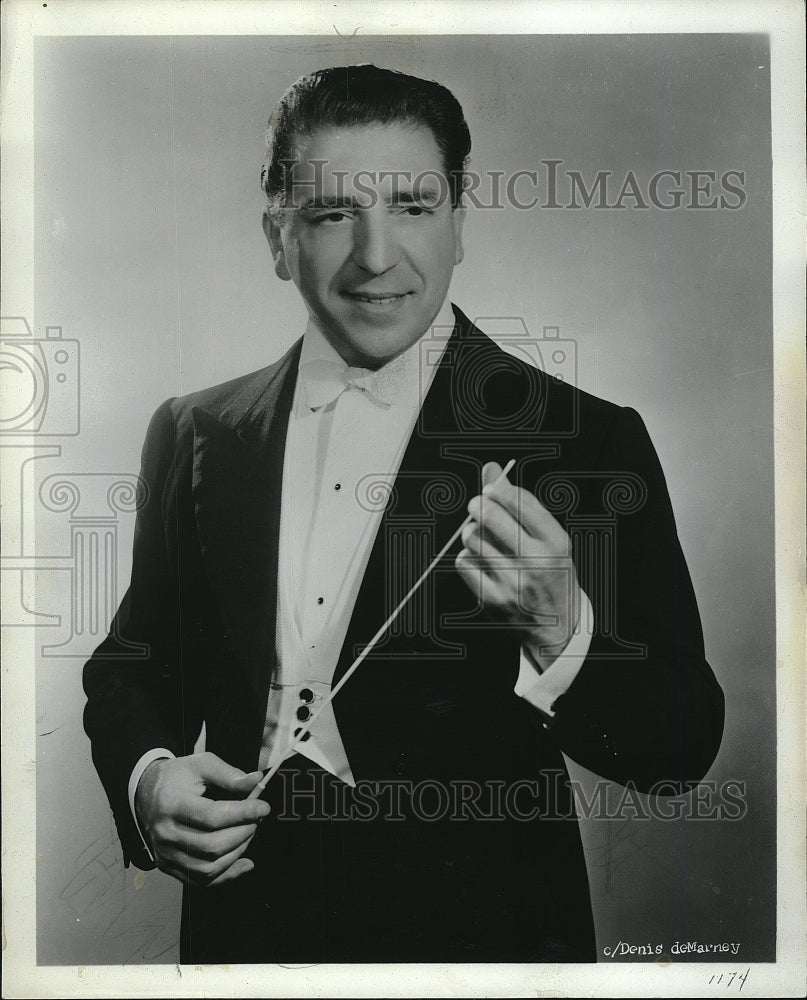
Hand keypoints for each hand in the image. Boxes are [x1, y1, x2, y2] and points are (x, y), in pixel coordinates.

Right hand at [134, 751, 269, 886]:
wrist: (145, 793)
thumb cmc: (177, 777)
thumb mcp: (201, 764)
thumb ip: (229, 774)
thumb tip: (256, 781)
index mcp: (171, 804)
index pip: (212, 816)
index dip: (243, 813)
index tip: (263, 807)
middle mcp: (165, 834)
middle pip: (212, 845)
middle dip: (243, 833)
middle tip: (256, 819)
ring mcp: (165, 854)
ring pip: (209, 867)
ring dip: (238, 852)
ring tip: (248, 832)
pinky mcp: (169, 866)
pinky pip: (202, 880)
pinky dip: (228, 874)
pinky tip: (244, 861)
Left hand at [455, 461, 580, 670]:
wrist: (557, 626)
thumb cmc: (551, 573)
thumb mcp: (548, 538)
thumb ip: (520, 503)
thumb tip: (492, 469)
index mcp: (555, 541)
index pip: (521, 501)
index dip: (500, 488)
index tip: (491, 488)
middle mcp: (536, 561)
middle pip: (490, 515)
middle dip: (479, 505)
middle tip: (478, 506)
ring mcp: (513, 581)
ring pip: (473, 538)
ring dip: (472, 532)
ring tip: (481, 537)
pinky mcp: (492, 598)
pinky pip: (464, 563)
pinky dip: (468, 557)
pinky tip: (480, 561)